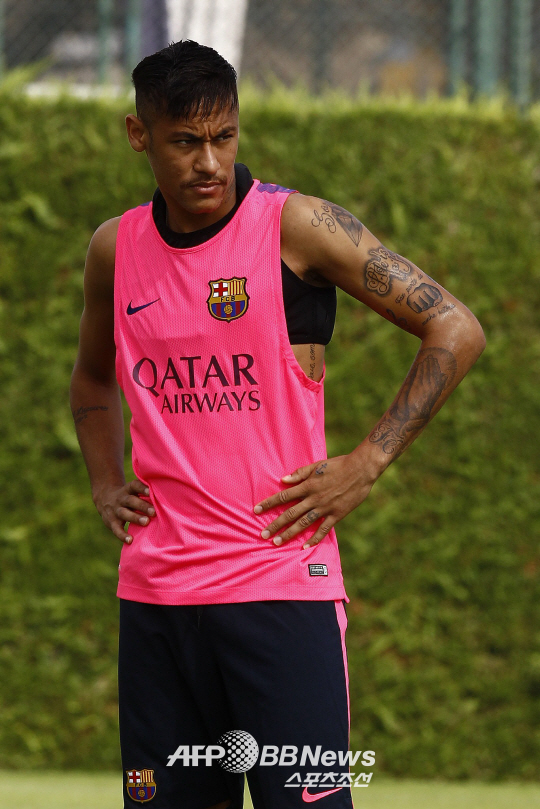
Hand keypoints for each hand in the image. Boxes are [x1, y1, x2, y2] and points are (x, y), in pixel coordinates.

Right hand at [93, 479, 154, 543]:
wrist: (105, 499)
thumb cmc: (129, 496)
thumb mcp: (133, 491)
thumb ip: (146, 493)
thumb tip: (168, 496)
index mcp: (128, 489)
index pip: (134, 486)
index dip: (142, 488)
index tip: (151, 491)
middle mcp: (121, 498)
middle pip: (130, 500)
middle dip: (142, 506)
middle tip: (154, 512)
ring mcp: (115, 510)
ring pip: (124, 513)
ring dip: (135, 518)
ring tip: (146, 522)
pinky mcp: (111, 522)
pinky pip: (116, 529)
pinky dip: (122, 535)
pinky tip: (130, 540)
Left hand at [254, 455, 373, 548]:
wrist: (361, 470)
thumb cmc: (338, 465)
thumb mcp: (317, 465)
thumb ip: (299, 474)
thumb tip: (282, 480)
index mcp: (307, 485)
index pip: (283, 496)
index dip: (269, 504)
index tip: (256, 511)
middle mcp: (313, 498)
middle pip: (290, 513)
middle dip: (275, 525)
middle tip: (263, 535)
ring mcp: (325, 508)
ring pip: (303, 523)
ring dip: (289, 534)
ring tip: (277, 542)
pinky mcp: (336, 515)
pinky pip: (323, 530)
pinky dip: (313, 539)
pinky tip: (304, 547)